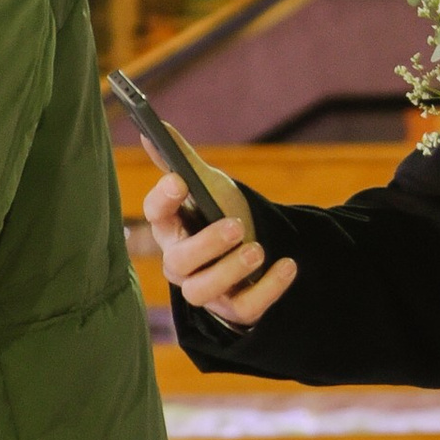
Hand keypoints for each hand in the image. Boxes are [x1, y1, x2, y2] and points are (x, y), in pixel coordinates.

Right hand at [142, 166, 298, 327]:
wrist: (257, 242)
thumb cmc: (221, 212)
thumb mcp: (207, 184)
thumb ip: (182, 159)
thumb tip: (153, 131)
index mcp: (169, 228)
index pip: (154, 215)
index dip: (162, 199)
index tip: (179, 181)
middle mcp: (179, 262)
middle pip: (178, 261)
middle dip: (206, 244)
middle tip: (235, 226)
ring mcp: (205, 289)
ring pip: (202, 291)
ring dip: (230, 271)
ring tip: (257, 249)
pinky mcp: (232, 309)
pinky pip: (243, 309)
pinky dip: (267, 289)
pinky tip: (287, 265)